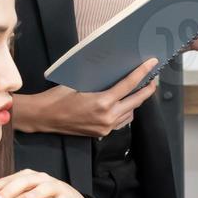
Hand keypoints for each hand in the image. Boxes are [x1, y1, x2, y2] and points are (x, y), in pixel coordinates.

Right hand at [11, 57, 158, 137]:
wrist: (43, 117)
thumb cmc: (58, 96)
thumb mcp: (79, 82)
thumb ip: (99, 80)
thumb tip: (115, 69)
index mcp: (102, 102)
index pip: (129, 85)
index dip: (142, 73)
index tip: (152, 63)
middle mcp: (108, 117)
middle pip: (136, 101)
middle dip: (147, 89)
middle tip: (154, 78)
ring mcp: (106, 127)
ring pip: (131, 113)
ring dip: (137, 101)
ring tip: (140, 90)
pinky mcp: (102, 134)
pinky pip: (122, 122)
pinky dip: (126, 112)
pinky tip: (125, 104)